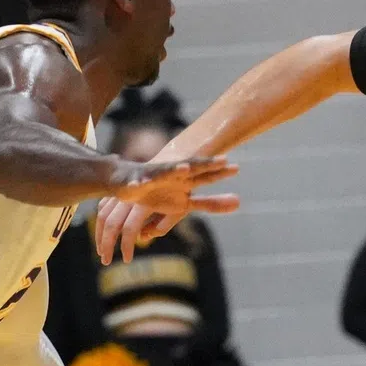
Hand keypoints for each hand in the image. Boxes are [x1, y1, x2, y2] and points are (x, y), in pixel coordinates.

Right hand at [94, 191, 196, 262]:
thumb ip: (161, 227)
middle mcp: (129, 197)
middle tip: (106, 262)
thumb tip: (142, 238)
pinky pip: (103, 206)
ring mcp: (122, 192)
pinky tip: (101, 234)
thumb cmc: (181, 191)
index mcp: (144, 203)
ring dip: (100, 235)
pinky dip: (101, 221)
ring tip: (101, 252)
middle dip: (106, 245)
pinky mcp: (118, 189)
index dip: (126, 247)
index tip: (127, 260)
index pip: (129, 230)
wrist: (175, 162)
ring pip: (102, 214)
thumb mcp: (178, 211)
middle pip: (110, 224)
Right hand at [113, 155, 237, 219]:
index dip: (219, 171)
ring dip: (174, 170)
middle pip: (190, 168)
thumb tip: (238, 204)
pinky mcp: (134, 184)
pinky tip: (139, 186)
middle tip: (219, 162)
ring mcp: (153, 177)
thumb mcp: (187, 203)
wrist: (127, 183)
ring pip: (164, 173)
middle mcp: (171, 175)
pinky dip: (138, 184)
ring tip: (185, 169)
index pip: (205, 175)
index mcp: (185, 180)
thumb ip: (210, 203)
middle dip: (203, 165)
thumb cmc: (161, 192)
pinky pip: (136, 185)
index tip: (236, 167)